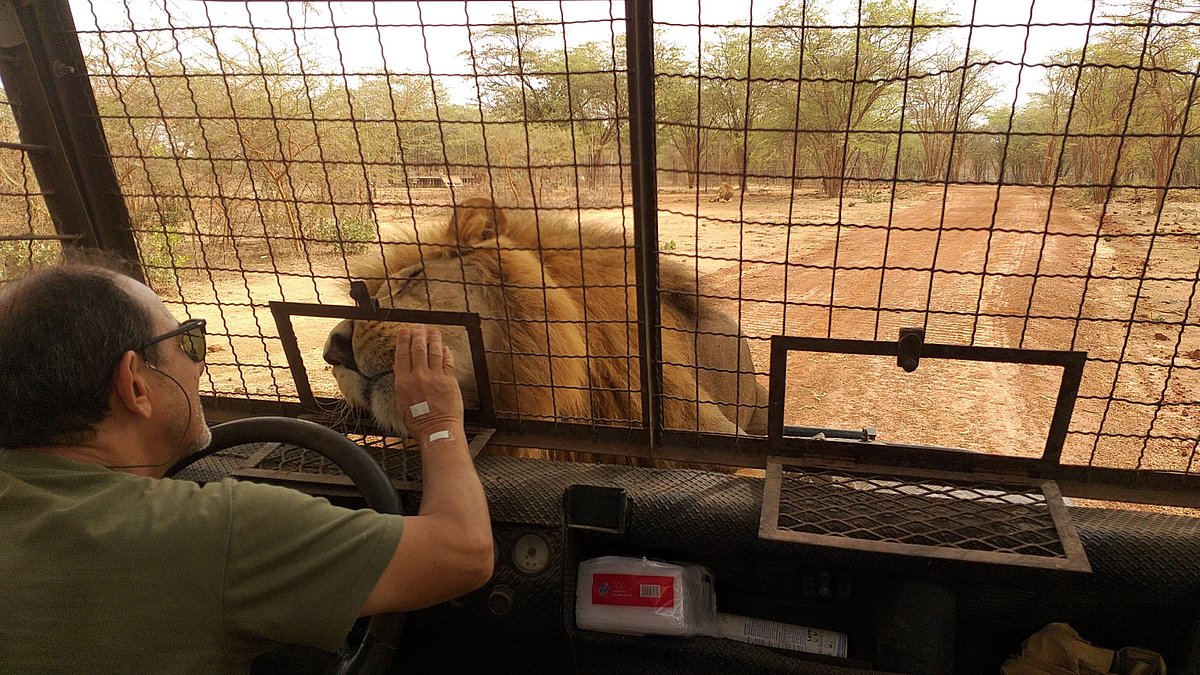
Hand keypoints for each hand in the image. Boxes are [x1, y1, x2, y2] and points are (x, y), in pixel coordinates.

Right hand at [391, 326, 464, 445]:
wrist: (437, 430)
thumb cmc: (418, 422)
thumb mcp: (401, 403)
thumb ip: (402, 385)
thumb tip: (401, 370)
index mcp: (403, 382)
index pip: (402, 355)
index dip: (403, 341)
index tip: (404, 332)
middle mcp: (419, 377)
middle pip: (418, 349)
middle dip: (418, 335)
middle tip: (419, 327)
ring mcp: (436, 377)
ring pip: (434, 352)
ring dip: (433, 339)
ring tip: (433, 331)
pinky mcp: (450, 381)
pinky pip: (448, 362)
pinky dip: (446, 353)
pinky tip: (445, 347)